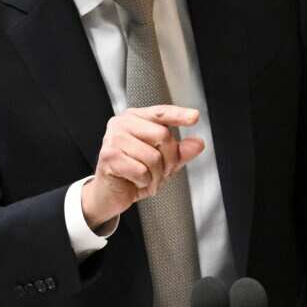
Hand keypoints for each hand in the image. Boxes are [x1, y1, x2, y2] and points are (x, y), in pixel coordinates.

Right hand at [81, 105, 205, 228]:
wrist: (109, 194)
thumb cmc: (133, 173)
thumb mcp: (162, 162)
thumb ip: (180, 152)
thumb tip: (198, 143)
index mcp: (135, 118)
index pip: (161, 113)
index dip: (179, 115)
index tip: (194, 117)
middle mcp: (122, 123)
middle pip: (163, 135)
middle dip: (169, 160)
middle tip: (162, 172)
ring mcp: (113, 138)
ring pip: (153, 156)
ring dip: (156, 175)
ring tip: (147, 179)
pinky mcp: (108, 156)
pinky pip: (141, 171)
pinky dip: (144, 182)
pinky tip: (135, 181)